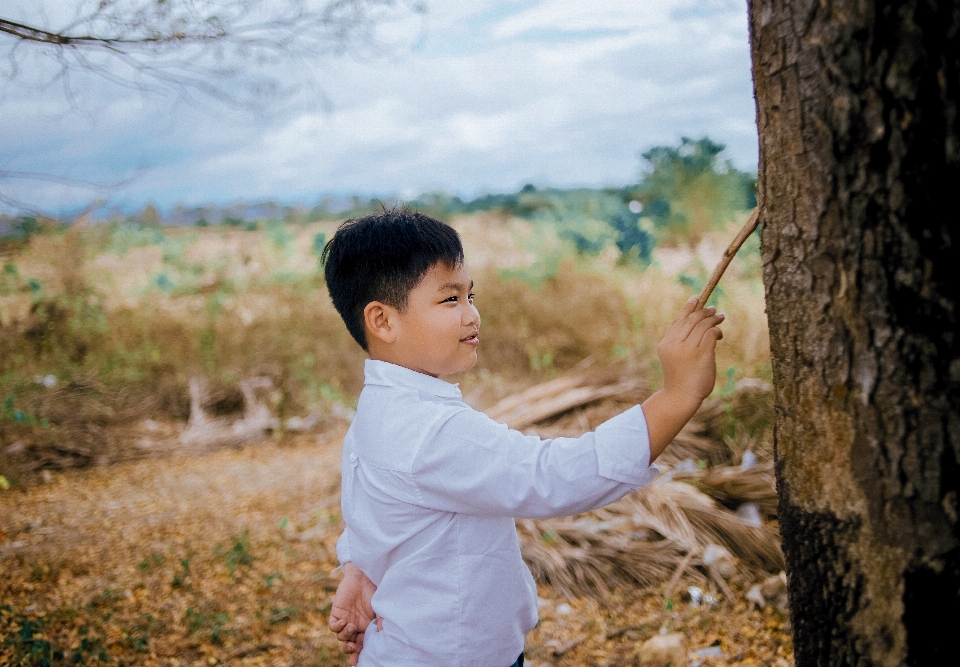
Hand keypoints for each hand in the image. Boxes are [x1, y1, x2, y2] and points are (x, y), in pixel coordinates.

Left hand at [328, 563, 380, 664]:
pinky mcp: (337, 613)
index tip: (358, 661)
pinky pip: (333, 626)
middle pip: (349, 645)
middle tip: (352, 649)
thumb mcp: (380, 610)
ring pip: (341, 637)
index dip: (359, 654)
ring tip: (352, 626)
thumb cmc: (375, 592)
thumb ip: (380, 624)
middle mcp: (355, 627)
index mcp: (365, 629)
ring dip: (345, 636)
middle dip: (350, 650)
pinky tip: (343, 622)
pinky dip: (337, 627)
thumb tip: (382, 638)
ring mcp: (345, 620)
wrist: (364, 576)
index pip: (361, 646)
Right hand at [642, 297, 723, 460]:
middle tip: (714, 310)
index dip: (688, 307)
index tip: (696, 298)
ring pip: (703, 324)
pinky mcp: (702, 354)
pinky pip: (711, 334)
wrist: (680, 397)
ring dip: (713, 319)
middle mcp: (675, 343)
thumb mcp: (674, 357)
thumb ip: (680, 341)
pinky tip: (719, 335)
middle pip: (692, 319)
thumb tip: (697, 325)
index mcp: (666, 343)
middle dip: (704, 312)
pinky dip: (716, 331)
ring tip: (720, 318)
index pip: (679, 319)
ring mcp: (688, 348)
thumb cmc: (679, 378)